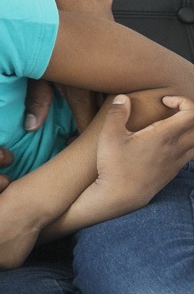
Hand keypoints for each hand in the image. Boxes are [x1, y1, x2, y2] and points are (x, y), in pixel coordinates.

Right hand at [77, 95, 193, 217]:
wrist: (122, 195)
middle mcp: (176, 148)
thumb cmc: (115, 165)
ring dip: (188, 129)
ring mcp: (177, 161)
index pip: (191, 113)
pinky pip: (189, 154)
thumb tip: (123, 98)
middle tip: (170, 110)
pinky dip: (185, 143)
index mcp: (164, 136)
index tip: (164, 101)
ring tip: (170, 125)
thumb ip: (117, 114)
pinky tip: (167, 143)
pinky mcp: (174, 171)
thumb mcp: (109, 136)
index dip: (182, 101)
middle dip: (188, 114)